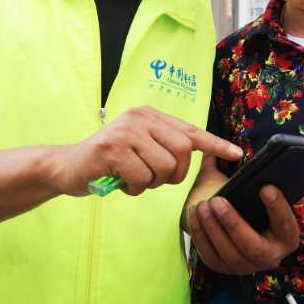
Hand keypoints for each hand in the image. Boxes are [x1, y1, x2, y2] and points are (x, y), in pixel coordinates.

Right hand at [54, 106, 243, 196]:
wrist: (66, 166)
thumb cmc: (109, 161)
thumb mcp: (139, 147)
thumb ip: (163, 146)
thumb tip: (198, 153)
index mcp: (149, 115)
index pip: (190, 130)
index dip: (215, 143)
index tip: (237, 154)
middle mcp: (139, 117)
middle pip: (181, 151)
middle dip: (174, 174)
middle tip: (156, 179)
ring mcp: (125, 131)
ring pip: (162, 167)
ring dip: (150, 183)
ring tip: (132, 178)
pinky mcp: (112, 148)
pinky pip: (141, 177)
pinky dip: (134, 188)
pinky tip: (119, 182)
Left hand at [187, 185, 299, 274]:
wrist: (230, 224)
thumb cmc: (248, 202)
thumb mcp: (257, 190)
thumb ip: (258, 174)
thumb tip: (252, 153)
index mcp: (286, 235)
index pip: (285, 222)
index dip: (277, 206)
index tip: (265, 187)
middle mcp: (270, 256)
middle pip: (253, 246)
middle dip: (233, 224)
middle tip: (217, 200)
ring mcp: (246, 266)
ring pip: (230, 253)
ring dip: (213, 229)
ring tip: (202, 205)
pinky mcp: (224, 268)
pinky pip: (211, 256)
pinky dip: (201, 235)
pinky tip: (194, 215)